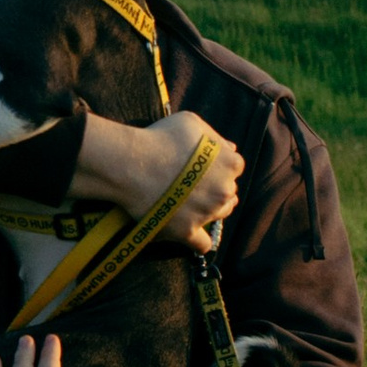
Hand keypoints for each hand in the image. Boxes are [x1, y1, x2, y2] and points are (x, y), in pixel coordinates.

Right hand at [72, 110, 241, 252]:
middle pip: (229, 192)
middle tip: (194, 184)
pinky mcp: (188, 232)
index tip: (203, 166)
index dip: (218, 166)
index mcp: (231, 163)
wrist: (132, 163)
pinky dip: (199, 240)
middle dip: (216, 188)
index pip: (234, 167)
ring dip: (211, 210)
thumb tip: (229, 148)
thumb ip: (215, 136)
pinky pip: (202, 244)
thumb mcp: (192, 122)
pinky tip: (192, 233)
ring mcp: (207, 213)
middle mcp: (225, 190)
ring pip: (220, 215)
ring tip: (192, 204)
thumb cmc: (161, 138)